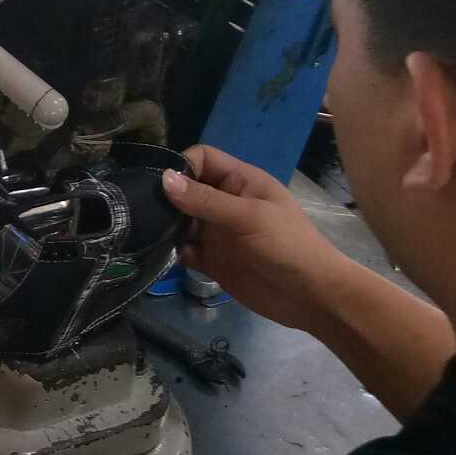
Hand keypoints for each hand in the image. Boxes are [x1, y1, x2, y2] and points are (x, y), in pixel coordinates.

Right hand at [159, 144, 347, 331]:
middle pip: (186, 189)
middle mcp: (225, 203)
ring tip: (149, 233)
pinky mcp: (213, 261)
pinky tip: (166, 256)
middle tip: (144, 210)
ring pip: (181, 221)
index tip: (162, 186)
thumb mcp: (249, 217)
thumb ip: (207, 200)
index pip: (203, 159)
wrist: (311, 296)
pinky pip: (185, 250)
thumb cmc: (288, 246)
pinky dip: (174, 251)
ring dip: (166, 226)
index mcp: (240, 182)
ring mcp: (218, 233)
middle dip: (167, 198)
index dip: (182, 166)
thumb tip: (164, 179)